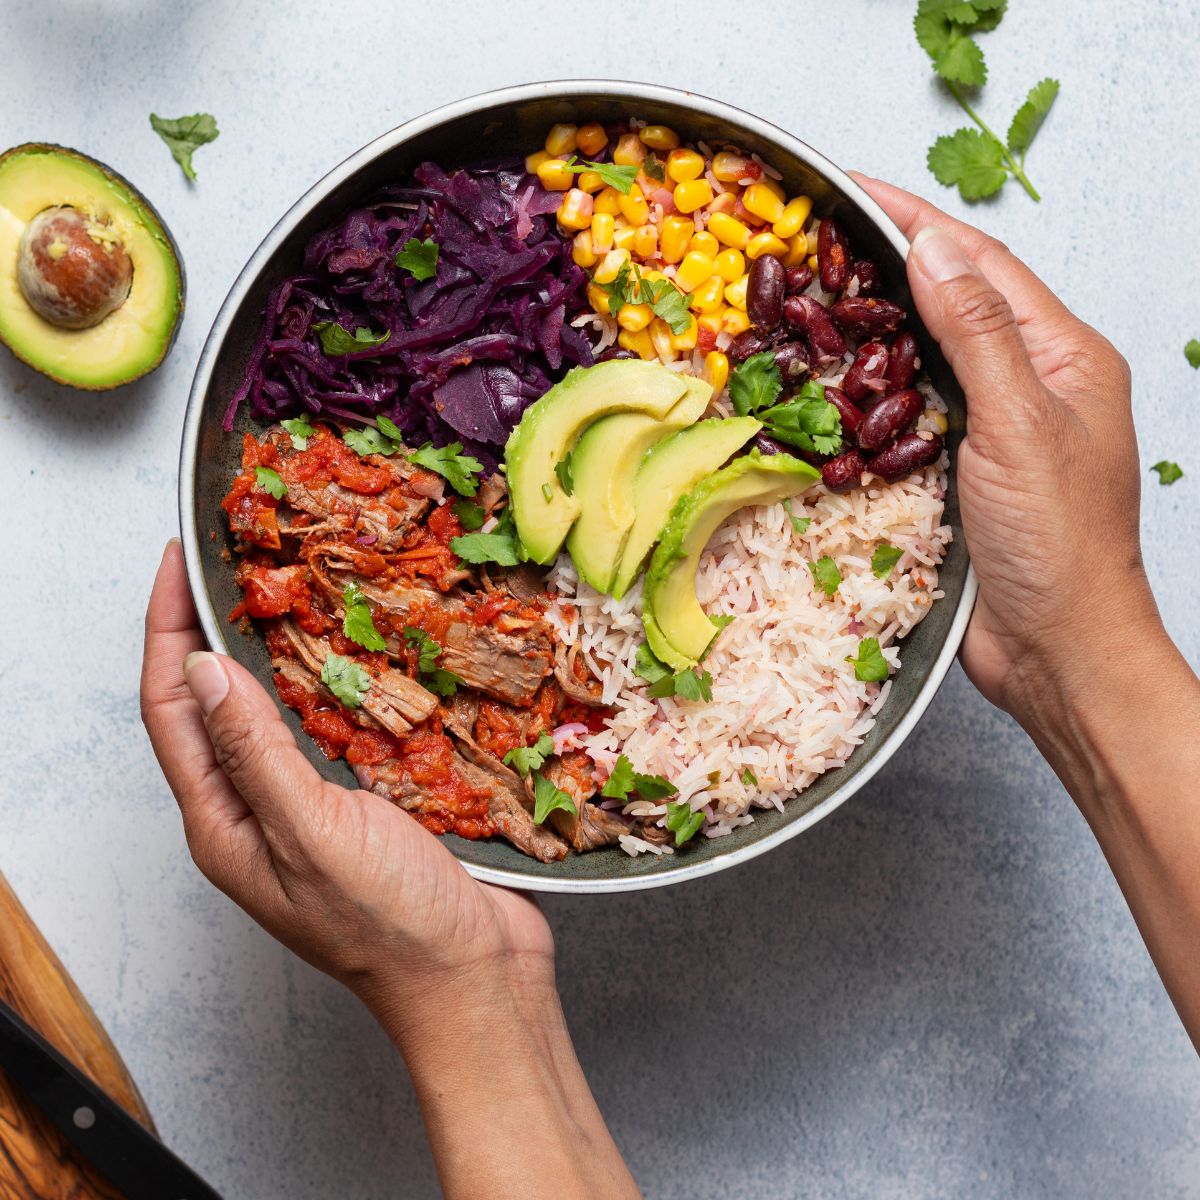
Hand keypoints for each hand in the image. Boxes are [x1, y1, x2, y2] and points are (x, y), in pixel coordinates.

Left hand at [141, 542, 639, 1195]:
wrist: (474, 976)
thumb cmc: (392, 926)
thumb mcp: (313, 834)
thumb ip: (256, 752)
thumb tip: (204, 668)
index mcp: (224, 824)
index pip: (172, 708)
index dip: (167, 630)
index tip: (180, 565)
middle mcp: (254, 812)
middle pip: (210, 704)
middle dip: (208, 630)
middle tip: (231, 562)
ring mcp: (305, 808)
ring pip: (268, 712)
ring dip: (267, 651)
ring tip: (284, 591)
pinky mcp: (355, 803)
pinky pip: (323, 729)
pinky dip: (325, 683)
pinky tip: (351, 653)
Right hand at [853, 175, 1161, 719]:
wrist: (1058, 649)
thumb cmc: (1060, 547)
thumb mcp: (1022, 426)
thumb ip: (977, 335)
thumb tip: (932, 251)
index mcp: (1064, 356)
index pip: (981, 265)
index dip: (916, 221)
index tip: (854, 188)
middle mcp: (1029, 382)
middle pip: (952, 299)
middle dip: (889, 259)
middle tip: (821, 234)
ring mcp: (992, 426)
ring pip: (924, 353)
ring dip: (873, 320)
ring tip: (816, 293)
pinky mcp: (957, 468)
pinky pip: (907, 410)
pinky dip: (868, 387)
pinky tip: (832, 380)